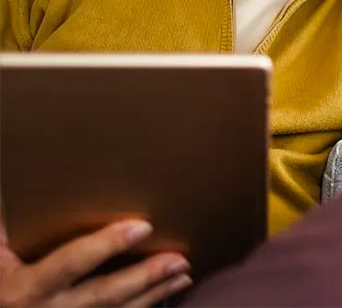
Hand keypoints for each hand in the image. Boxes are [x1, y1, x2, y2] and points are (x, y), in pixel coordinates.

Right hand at [0, 218, 191, 307]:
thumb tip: (11, 188)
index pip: (72, 262)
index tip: (142, 226)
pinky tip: (167, 292)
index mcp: (26, 288)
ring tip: (183, 274)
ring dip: (154, 293)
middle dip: (144, 277)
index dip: (107, 244)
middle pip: (105, 293)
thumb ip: (6, 230)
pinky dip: (145, 306)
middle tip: (179, 259)